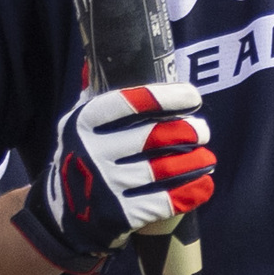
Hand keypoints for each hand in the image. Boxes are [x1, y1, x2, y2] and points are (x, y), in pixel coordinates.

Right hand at [26, 81, 213, 269]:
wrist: (65, 216)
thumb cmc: (81, 158)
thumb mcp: (76, 125)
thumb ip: (92, 95)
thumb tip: (96, 58)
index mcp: (83, 123)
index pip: (129, 102)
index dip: (165, 98)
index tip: (192, 96)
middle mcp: (92, 152)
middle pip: (153, 136)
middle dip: (188, 131)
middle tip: (203, 130)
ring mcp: (107, 185)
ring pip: (164, 169)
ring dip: (195, 161)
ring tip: (208, 157)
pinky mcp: (121, 214)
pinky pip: (165, 201)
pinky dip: (191, 192)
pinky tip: (205, 184)